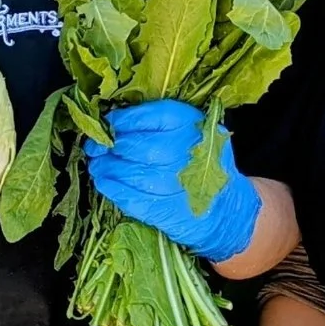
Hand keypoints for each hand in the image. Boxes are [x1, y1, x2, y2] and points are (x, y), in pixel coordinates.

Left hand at [86, 99, 262, 262]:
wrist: (229, 208)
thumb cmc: (204, 165)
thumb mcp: (196, 131)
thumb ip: (162, 124)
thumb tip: (115, 121)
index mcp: (191, 125)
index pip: (147, 116)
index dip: (120, 120)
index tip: (106, 124)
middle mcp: (183, 151)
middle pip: (134, 145)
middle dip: (108, 145)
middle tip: (95, 147)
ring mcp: (174, 182)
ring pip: (128, 171)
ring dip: (105, 168)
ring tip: (97, 165)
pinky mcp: (166, 209)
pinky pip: (130, 197)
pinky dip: (112, 189)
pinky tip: (103, 182)